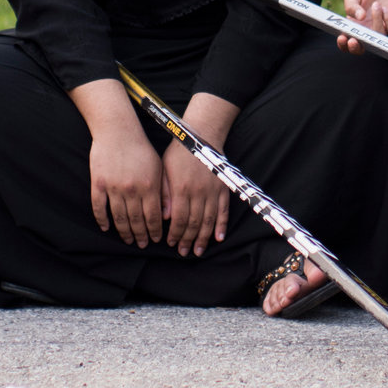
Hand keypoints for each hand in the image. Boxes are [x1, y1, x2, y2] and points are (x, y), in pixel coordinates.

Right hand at [69, 84, 163, 243]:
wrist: (117, 130)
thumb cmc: (141, 148)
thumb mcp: (158, 167)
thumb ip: (163, 191)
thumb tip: (167, 215)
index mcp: (149, 186)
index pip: (153, 217)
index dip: (153, 231)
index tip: (154, 240)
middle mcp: (132, 189)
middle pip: (136, 221)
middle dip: (140, 236)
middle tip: (141, 244)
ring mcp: (113, 187)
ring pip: (118, 218)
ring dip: (124, 232)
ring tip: (127, 240)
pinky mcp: (98, 183)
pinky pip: (99, 207)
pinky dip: (102, 220)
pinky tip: (106, 228)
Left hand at [158, 139, 229, 253]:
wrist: (202, 135)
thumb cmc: (178, 153)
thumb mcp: (163, 170)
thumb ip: (164, 194)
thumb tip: (164, 217)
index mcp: (181, 189)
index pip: (178, 219)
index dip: (175, 234)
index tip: (171, 243)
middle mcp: (198, 193)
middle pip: (193, 223)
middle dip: (187, 240)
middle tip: (183, 252)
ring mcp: (213, 191)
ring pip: (209, 221)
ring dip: (203, 238)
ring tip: (198, 251)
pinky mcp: (223, 188)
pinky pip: (224, 211)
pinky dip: (222, 226)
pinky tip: (218, 238)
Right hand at [338, 0, 387, 53]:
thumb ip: (351, 5)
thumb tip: (358, 19)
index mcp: (355, 24)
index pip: (348, 41)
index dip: (344, 44)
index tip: (342, 37)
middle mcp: (369, 29)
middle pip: (363, 48)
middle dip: (357, 48)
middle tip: (354, 39)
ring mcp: (383, 28)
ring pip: (378, 37)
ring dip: (376, 22)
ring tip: (376, 4)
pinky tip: (385, 8)